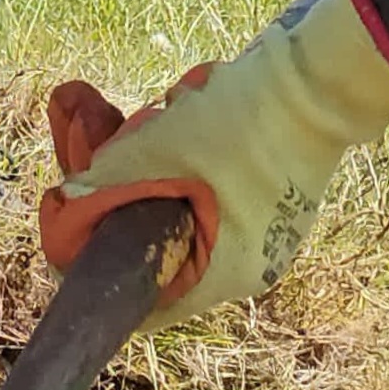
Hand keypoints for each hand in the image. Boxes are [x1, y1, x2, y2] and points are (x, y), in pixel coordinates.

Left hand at [38, 0, 388, 325]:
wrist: (320, 80)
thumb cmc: (236, 123)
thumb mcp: (156, 149)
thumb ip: (105, 181)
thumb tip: (68, 200)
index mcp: (224, 275)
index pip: (148, 309)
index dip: (105, 278)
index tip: (76, 241)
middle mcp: (253, 268)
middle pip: (167, 259)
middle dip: (131, 211)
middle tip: (109, 165)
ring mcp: (273, 238)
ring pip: (191, 224)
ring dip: (163, 183)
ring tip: (156, 128)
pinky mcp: (281, 205)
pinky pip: (219, 202)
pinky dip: (194, 174)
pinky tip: (187, 124)